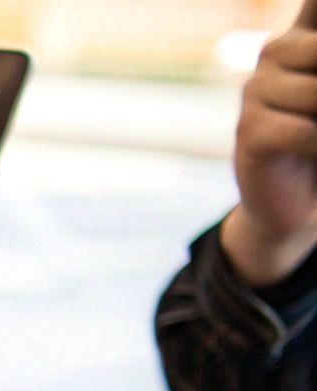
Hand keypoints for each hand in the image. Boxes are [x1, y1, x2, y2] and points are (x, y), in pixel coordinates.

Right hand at [223, 25, 316, 286]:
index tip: (311, 46)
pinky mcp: (248, 131)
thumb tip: (314, 90)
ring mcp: (256, 90)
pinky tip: (314, 157)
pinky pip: (302, 133)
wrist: (294, 203)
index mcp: (304, 36)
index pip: (313, 4)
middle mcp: (276, 52)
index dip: (315, 8)